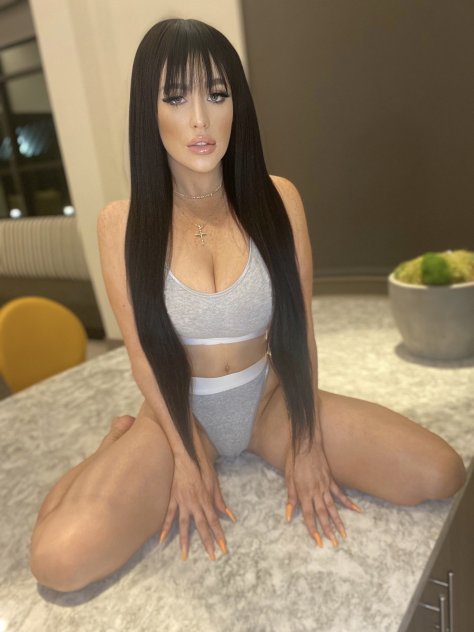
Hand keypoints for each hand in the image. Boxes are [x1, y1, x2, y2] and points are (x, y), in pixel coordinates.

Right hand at [159, 429, 236, 560]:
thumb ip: (220, 501)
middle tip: (211, 558)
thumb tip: (230, 516)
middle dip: (207, 543)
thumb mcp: (215, 483)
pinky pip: (169, 516)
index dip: (219, 536)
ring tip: (184, 557)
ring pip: (184, 526)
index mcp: (206, 501)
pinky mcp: (173, 499)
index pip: (214, 522)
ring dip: (185, 542)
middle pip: (201, 527)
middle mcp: (195, 504)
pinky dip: (165, 528)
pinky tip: (161, 540)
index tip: (223, 549)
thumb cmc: (202, 468)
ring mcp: (183, 503)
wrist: (186, 457)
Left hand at [284, 440, 362, 546]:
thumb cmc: (294, 461)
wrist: (305, 444)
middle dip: (328, 530)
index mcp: (304, 493)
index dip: (313, 530)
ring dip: (338, 521)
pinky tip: (357, 510)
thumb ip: (290, 498)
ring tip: (344, 534)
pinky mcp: (331, 480)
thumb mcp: (288, 479)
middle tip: (335, 544)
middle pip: (323, 514)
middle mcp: (316, 491)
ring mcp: (325, 486)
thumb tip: (288, 516)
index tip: (318, 542)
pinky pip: (341, 494)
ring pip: (333, 507)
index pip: (309, 516)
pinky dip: (349, 502)